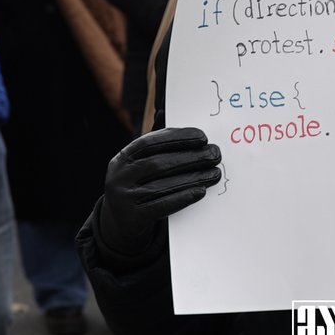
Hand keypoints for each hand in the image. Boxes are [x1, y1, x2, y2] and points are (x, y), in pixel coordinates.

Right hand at [98, 128, 221, 258]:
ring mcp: (123, 198)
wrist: (119, 225)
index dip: (177, 138)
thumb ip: (154, 141)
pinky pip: (161, 206)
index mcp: (122, 157)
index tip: (203, 137)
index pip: (150, 143)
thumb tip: (163, 110)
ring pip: (162, 185)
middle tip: (215, 154)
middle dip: (191, 158)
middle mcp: (119, 176)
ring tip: (215, 173)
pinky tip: (200, 191)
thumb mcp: (140, 163)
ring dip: (192, 177)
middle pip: (159, 164)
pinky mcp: (132, 218)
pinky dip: (182, 197)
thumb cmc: (138, 186)